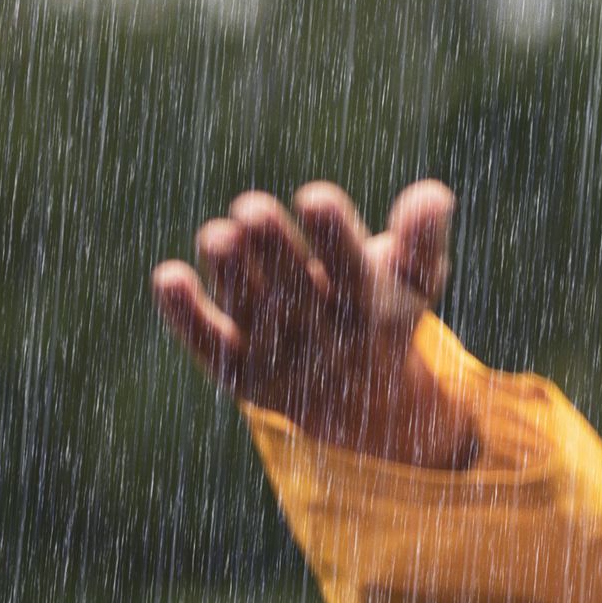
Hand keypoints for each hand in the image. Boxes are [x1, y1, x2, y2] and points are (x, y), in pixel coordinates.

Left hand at [152, 179, 479, 467]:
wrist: (357, 406)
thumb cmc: (381, 315)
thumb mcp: (414, 281)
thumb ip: (421, 239)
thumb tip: (434, 196)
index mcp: (368, 311)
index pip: (352, 273)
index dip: (334, 237)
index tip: (315, 196)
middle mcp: (322, 342)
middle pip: (296, 295)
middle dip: (274, 251)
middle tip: (251, 207)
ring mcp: (278, 361)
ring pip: (250, 316)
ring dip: (232, 277)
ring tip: (217, 236)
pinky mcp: (239, 374)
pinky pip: (210, 345)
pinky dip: (186, 317)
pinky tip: (167, 278)